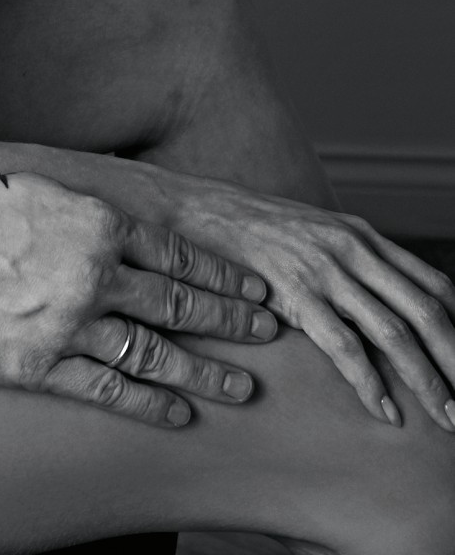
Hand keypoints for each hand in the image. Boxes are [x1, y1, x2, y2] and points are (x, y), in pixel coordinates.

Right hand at [0, 173, 275, 425]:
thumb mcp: (35, 187)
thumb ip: (85, 207)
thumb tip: (127, 213)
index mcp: (94, 222)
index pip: (177, 253)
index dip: (222, 273)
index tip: (255, 288)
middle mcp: (92, 273)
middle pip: (181, 303)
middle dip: (232, 320)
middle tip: (269, 332)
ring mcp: (69, 325)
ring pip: (157, 354)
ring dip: (206, 373)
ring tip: (243, 388)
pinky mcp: (41, 367)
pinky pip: (110, 391)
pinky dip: (150, 404)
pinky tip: (179, 413)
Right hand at [155, 171, 454, 431]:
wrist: (198, 212)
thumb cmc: (254, 231)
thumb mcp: (315, 234)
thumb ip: (351, 261)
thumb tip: (384, 303)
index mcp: (362, 235)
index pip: (433, 284)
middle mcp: (351, 249)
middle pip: (426, 311)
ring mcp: (324, 270)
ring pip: (394, 333)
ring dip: (427, 381)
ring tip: (445, 416)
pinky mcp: (294, 293)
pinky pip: (344, 346)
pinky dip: (371, 384)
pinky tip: (385, 411)